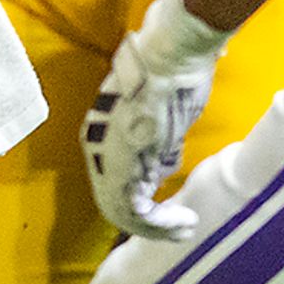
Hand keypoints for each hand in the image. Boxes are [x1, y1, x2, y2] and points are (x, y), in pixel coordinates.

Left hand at [82, 0, 228, 239]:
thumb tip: (166, 164)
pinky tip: (184, 223)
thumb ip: (160, 143)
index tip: (170, 210)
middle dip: (148, 222)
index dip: (141, 201)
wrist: (171, 54)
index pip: (115, 180)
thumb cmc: (172, 74)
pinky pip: (136, 210)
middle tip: (180, 229)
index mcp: (102, 134)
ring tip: (185, 229)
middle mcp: (98, 148)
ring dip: (156, 228)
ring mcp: (108, 157)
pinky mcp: (125, 165)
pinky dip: (160, 224)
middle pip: (114, 200)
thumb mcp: (164, 116)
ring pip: (122, 210)